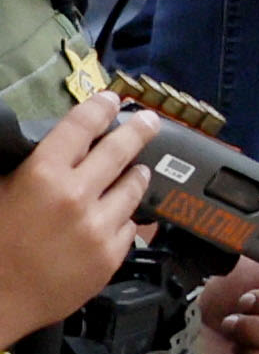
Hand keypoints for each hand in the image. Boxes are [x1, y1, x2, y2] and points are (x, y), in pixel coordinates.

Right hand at [0, 104, 153, 346]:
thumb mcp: (2, 192)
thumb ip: (32, 168)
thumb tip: (62, 146)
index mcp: (42, 175)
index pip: (80, 126)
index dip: (99, 108)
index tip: (111, 99)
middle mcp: (76, 195)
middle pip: (120, 150)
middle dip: (138, 130)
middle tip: (149, 121)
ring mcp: (98, 226)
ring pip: (134, 186)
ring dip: (135, 175)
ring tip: (136, 171)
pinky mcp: (112, 254)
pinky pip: (130, 225)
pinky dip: (124, 217)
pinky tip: (116, 216)